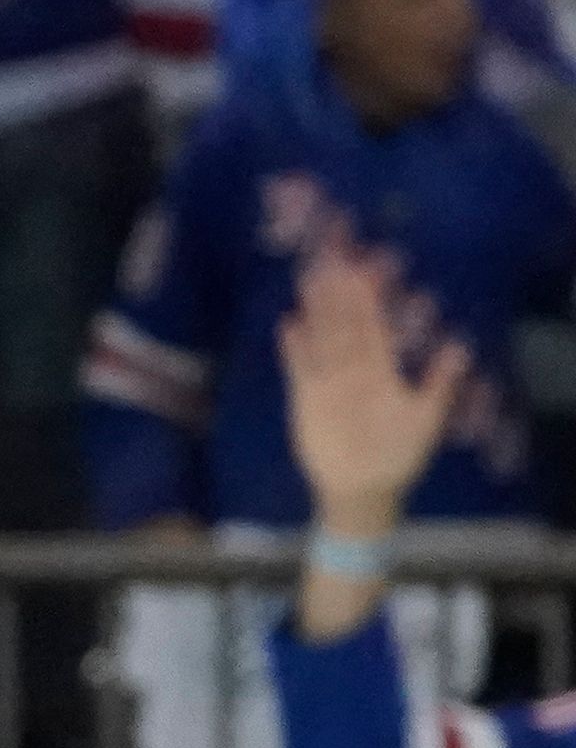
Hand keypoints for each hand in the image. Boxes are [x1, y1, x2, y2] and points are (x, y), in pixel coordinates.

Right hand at [279, 239, 461, 542]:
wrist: (364, 489)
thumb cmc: (398, 455)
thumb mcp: (426, 419)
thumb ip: (438, 383)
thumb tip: (458, 346)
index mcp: (383, 373)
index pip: (376, 329)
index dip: (372, 301)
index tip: (369, 269)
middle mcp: (355, 372)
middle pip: (346, 327)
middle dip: (341, 294)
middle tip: (335, 258)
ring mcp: (329, 384)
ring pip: (323, 340)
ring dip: (317, 311)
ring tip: (310, 279)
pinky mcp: (306, 400)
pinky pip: (299, 370)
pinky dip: (294, 349)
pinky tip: (289, 324)